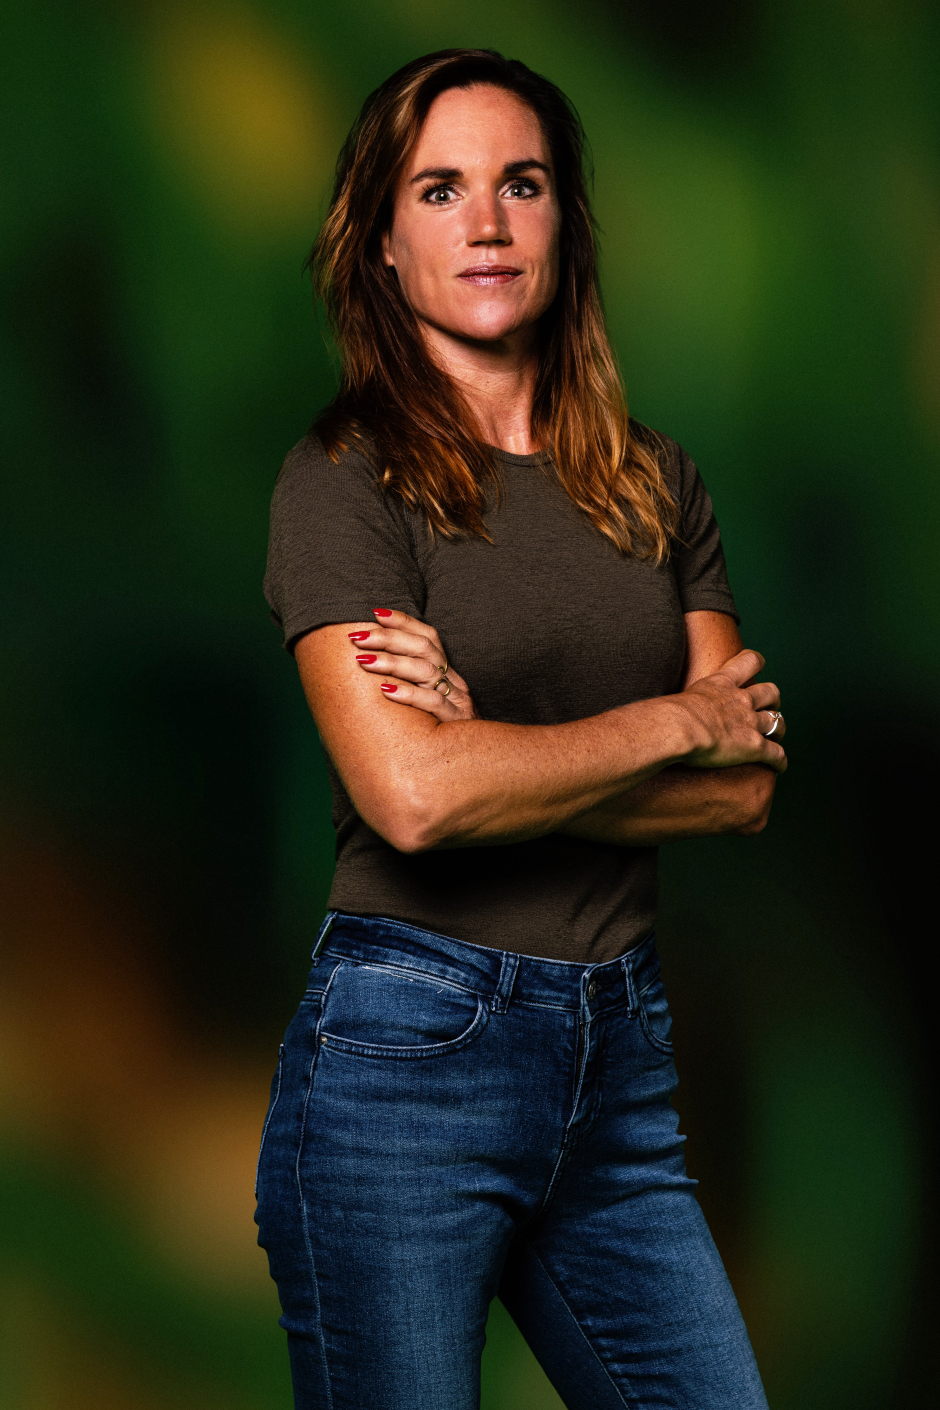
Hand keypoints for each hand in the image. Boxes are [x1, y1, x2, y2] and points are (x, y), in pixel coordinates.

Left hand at [347, 608, 476, 720]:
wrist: (478, 765)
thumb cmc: (441, 733)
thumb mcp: (427, 703)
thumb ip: (406, 684)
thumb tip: (364, 668)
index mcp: (447, 672)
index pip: (428, 636)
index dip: (403, 622)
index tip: (374, 613)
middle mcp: (454, 681)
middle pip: (424, 648)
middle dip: (388, 638)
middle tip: (358, 637)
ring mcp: (458, 701)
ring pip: (426, 671)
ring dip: (392, 663)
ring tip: (364, 660)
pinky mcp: (456, 723)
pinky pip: (433, 703)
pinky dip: (409, 694)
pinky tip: (386, 690)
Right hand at [676, 649, 786, 772]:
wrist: (680, 727)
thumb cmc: (670, 716)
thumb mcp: (678, 699)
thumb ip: (680, 704)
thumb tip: (660, 717)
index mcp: (722, 684)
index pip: (748, 661)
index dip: (756, 661)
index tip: (758, 663)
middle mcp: (741, 700)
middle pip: (770, 692)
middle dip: (773, 700)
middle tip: (768, 707)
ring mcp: (750, 723)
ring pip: (777, 722)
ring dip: (778, 728)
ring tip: (775, 736)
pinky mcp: (755, 747)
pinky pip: (776, 754)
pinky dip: (780, 761)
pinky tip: (779, 767)